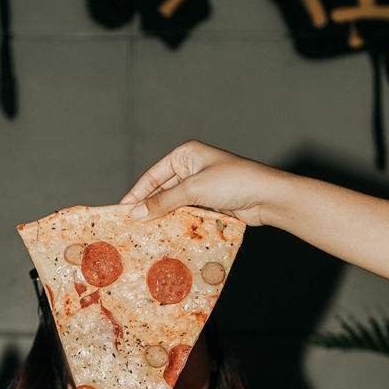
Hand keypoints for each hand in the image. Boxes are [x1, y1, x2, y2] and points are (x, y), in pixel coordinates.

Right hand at [120, 140, 278, 225]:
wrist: (266, 197)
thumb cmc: (233, 182)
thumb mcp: (194, 190)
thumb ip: (163, 202)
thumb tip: (135, 213)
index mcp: (185, 154)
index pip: (153, 175)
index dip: (137, 193)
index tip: (122, 211)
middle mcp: (192, 167)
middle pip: (162, 190)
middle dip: (148, 207)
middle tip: (131, 227)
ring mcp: (201, 186)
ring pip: (174, 203)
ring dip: (162, 217)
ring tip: (145, 234)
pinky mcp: (209, 202)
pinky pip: (186, 212)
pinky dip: (177, 222)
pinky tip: (166, 234)